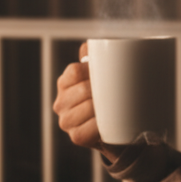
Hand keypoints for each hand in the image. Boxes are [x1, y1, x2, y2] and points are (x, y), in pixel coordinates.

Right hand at [53, 43, 123, 162]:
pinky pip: (88, 129)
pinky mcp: (75, 137)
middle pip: (83, 89)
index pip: (75, 71)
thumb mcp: (102, 75)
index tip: (109, 74)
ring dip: (104, 107)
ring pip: (88, 108)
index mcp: (65, 83)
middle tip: (119, 91)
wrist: (117, 130)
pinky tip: (108, 122)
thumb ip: (96, 57)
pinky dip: (100, 126)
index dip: (92, 71)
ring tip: (117, 105)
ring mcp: (66, 121)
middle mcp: (61, 102)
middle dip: (103, 90)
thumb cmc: (108, 98)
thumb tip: (92, 44)